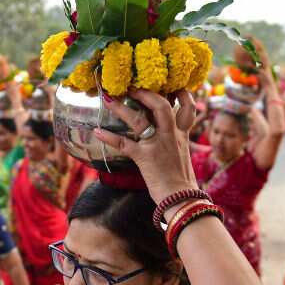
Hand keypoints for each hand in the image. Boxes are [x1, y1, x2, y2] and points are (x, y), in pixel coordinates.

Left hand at [94, 88, 196, 204]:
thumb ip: (175, 142)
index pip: (187, 107)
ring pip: (139, 120)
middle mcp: (171, 135)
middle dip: (145, 94)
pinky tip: (97, 131)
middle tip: (131, 87)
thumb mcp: (182, 155)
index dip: (181, 94)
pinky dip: (109, 137)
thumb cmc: (180, 181)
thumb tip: (167, 135)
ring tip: (108, 99)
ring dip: (121, 109)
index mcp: (181, 134)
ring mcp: (157, 145)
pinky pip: (124, 144)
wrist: (181, 199)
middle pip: (161, 106)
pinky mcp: (144, 157)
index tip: (171, 86)